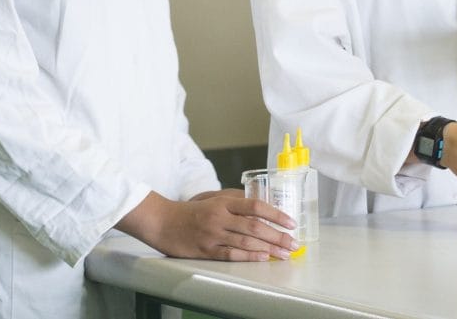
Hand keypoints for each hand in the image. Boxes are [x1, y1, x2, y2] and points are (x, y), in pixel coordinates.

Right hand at [116, 191, 296, 261]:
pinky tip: (262, 258)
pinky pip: (231, 254)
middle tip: (294, 243)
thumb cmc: (190, 210)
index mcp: (223, 202)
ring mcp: (213, 235)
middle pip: (255, 226)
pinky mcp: (206, 250)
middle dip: (278, 236)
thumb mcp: (212, 198)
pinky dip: (249, 257)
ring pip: (246, 242)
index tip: (291, 222)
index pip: (256, 206)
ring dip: (268, 248)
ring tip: (284, 254)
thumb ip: (234, 199)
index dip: (276, 214)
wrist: (162, 222)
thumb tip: (260, 203)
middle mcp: (220, 217)